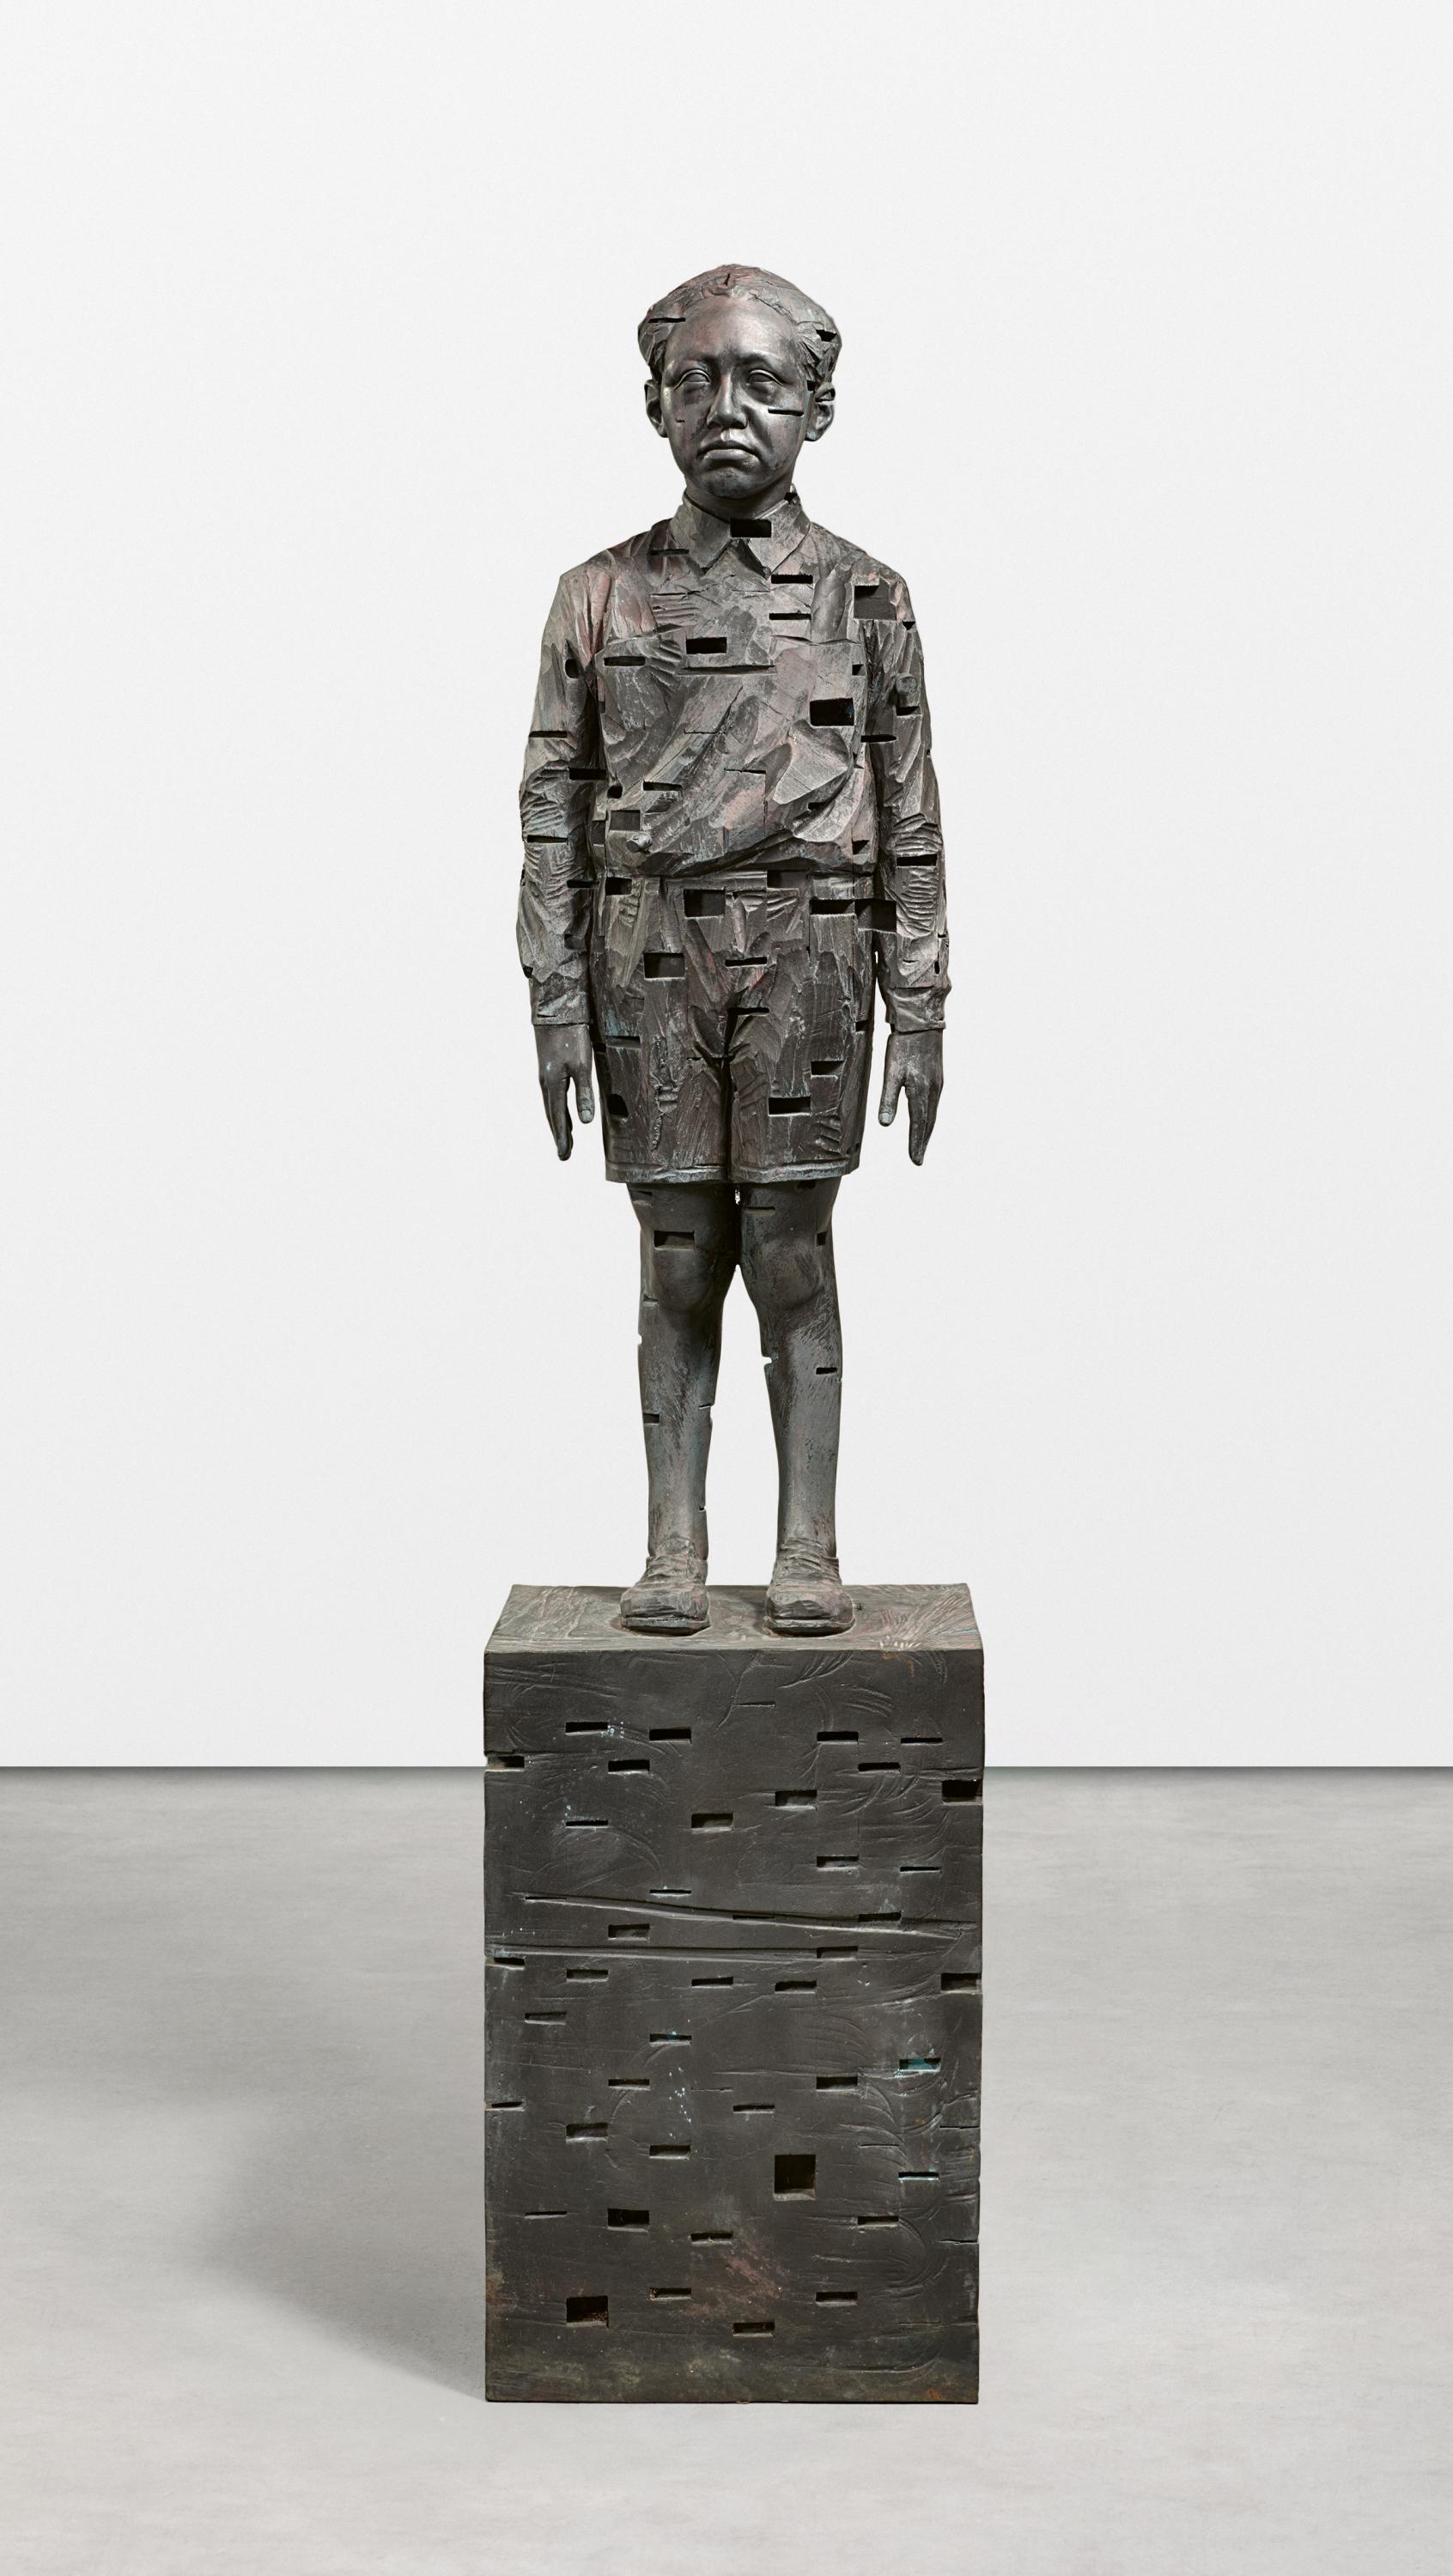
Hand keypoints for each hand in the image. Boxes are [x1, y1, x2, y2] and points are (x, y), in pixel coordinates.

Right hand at [535, 1023, 594, 1159]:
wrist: (555, 1008)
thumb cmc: (570, 1035)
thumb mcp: (582, 1064)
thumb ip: (584, 1093)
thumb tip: (586, 1122)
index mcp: (553, 1084)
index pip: (558, 1117)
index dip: (562, 1137)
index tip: (564, 1156)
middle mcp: (546, 1082)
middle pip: (552, 1115)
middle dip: (560, 1135)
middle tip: (564, 1155)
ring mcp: (545, 1074)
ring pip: (552, 1105)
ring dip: (558, 1123)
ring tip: (566, 1138)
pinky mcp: (549, 1066)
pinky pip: (553, 1095)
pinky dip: (557, 1108)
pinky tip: (562, 1109)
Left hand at [878, 1029, 943, 1163]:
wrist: (922, 1022)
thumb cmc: (903, 1046)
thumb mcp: (891, 1072)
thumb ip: (888, 1099)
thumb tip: (885, 1125)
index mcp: (921, 1092)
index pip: (918, 1125)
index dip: (915, 1144)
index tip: (915, 1161)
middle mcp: (933, 1091)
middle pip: (928, 1123)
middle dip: (922, 1142)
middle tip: (918, 1159)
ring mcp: (938, 1084)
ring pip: (933, 1114)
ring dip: (927, 1131)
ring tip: (921, 1144)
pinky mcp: (938, 1077)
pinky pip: (935, 1104)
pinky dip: (930, 1117)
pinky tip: (926, 1118)